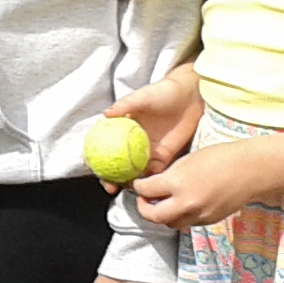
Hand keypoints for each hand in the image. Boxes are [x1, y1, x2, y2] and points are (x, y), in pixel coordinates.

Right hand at [99, 73, 204, 189]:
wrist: (190, 96)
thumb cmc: (163, 92)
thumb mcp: (142, 96)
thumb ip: (125, 104)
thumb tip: (106, 113)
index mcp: (123, 129)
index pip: (104, 146)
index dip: (96, 158)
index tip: (92, 168)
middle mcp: (132, 142)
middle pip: (116, 164)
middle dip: (111, 178)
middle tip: (111, 188)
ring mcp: (147, 151)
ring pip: (134, 172)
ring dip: (129, 183)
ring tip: (129, 190)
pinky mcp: (163, 157)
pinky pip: (154, 172)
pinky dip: (149, 180)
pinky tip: (148, 186)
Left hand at [131, 140, 272, 230]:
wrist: (251, 170)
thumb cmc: (221, 157)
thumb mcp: (188, 160)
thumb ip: (170, 175)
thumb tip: (155, 184)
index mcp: (177, 182)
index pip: (145, 190)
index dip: (138, 187)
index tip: (138, 184)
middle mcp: (186, 202)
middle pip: (152, 217)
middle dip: (143, 209)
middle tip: (144, 201)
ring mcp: (198, 214)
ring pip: (170, 223)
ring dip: (163, 216)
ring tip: (164, 204)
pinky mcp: (209, 220)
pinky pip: (188, 222)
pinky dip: (182, 216)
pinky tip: (185, 205)